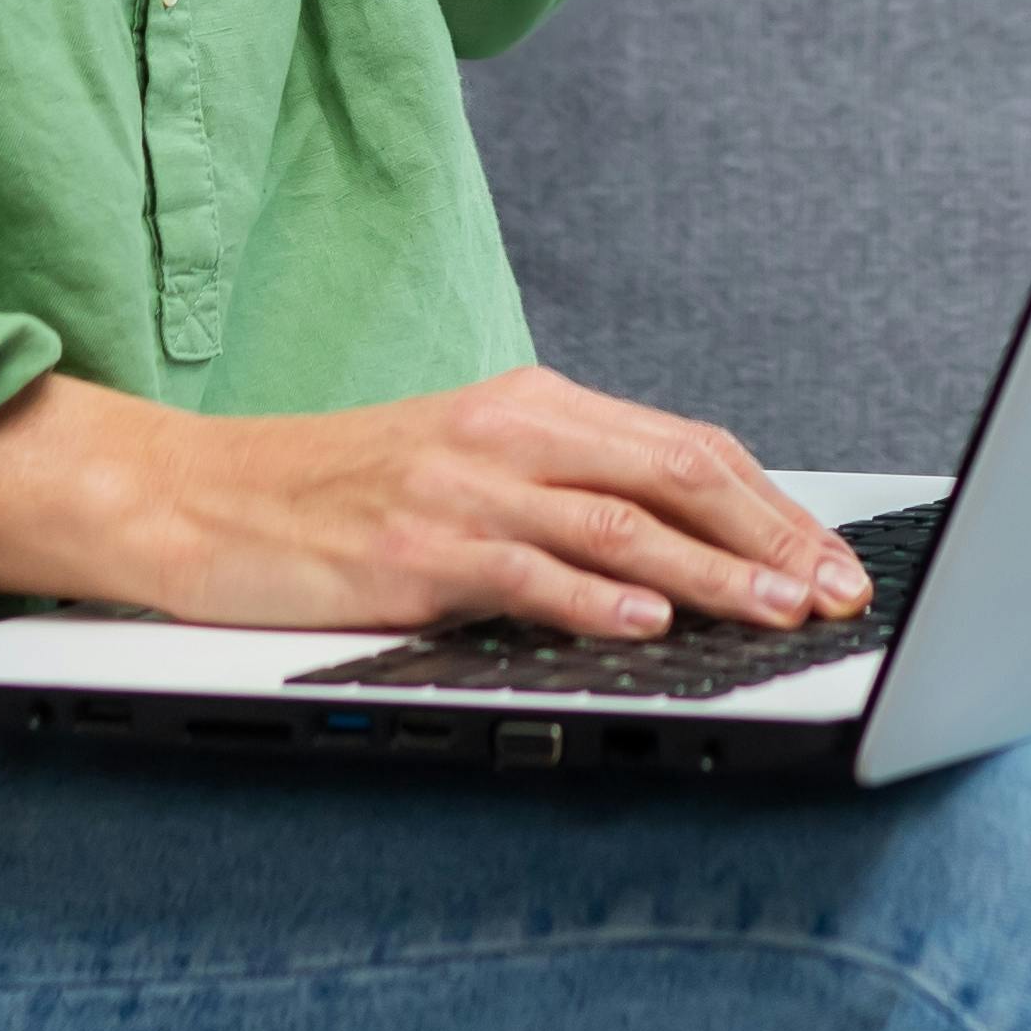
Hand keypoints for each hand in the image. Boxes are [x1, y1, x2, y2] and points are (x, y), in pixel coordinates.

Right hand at [0, 367, 877, 639]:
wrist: (194, 497)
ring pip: (619, 523)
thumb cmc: (327, 495)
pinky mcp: (414, 549)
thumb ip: (558, 491)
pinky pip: (526, 571)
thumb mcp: (461, 469)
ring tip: (778, 610)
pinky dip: (596, 598)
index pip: (683, 447)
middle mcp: (507, 432)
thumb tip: (675, 547)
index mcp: (529, 406)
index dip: (769, 503)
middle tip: (836, 589)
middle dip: (771, 534)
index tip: (830, 555)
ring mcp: (462, 488)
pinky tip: (648, 624)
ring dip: (712, 572)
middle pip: (674, 472)